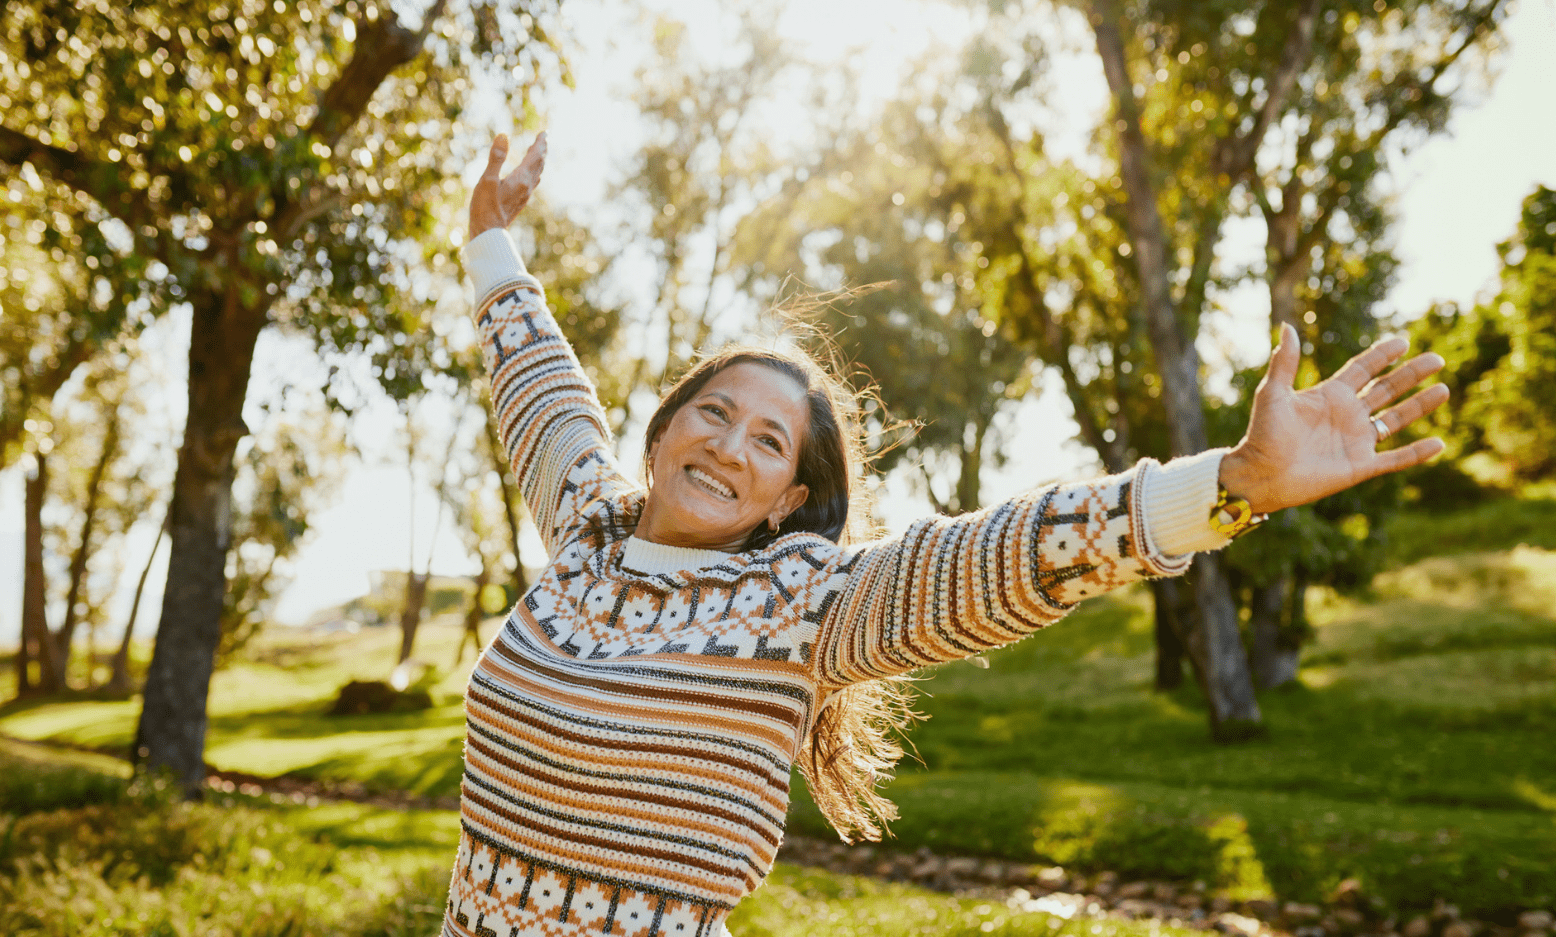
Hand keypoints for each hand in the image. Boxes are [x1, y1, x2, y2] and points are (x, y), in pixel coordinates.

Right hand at [468, 131, 546, 239]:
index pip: (535, 157)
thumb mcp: (487, 180)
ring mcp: (524, 195)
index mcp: (521, 179)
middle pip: (538, 164)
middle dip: (541, 150)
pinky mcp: (520, 201)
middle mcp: (526, 187)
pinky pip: (532, 182)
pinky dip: (534, 172)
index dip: (540, 144)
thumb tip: (504, 135)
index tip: (545, 133)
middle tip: (544, 138)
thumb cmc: (485, 207)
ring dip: (539, 161)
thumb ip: (496, 158)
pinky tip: (531, 175)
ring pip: (536, 174)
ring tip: (539, 152)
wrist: (488, 233)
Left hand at [1219, 323, 1448, 513]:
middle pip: (1386, 389)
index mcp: (1329, 395)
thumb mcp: (1272, 394)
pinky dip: (1416, 452)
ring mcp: (1355, 441)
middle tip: (1436, 359)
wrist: (1260, 475)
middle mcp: (1347, 415)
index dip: (1382, 356)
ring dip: (1420, 406)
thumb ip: (1284, 363)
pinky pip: (1395, 459)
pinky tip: (1439, 443)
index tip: (1403, 342)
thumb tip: (1287, 327)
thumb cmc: (1262, 434)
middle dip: (1411, 374)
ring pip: (1396, 419)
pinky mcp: (1360, 466)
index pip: (1362, 370)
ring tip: (1444, 389)